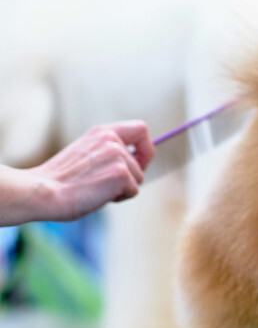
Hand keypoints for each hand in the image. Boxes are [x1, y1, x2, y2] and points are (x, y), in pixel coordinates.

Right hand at [28, 121, 153, 221]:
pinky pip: (134, 191)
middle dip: (131, 177)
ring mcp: (117, 155)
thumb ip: (107, 153)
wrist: (42, 192)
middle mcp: (112, 139)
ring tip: (95, 189)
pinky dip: (119, 198)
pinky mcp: (121, 173)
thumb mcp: (86, 155)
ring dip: (122, 189)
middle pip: (142, 162)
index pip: (141, 129)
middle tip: (110, 185)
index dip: (146, 147)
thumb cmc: (60, 181)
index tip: (139, 161)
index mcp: (102, 132)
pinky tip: (97, 196)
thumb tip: (135, 163)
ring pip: (138, 179)